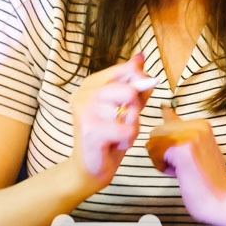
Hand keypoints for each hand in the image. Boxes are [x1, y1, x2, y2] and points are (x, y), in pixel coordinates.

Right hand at [68, 53, 155, 192]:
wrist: (91, 167)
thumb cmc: (110, 135)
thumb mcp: (126, 106)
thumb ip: (134, 83)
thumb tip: (141, 57)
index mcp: (92, 83)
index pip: (127, 69)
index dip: (140, 83)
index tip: (135, 99)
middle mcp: (85, 93)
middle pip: (131, 91)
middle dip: (136, 110)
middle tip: (123, 122)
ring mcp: (85, 110)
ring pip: (131, 113)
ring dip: (131, 128)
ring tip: (116, 135)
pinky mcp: (91, 129)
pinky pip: (127, 130)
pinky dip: (127, 140)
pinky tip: (114, 144)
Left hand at [147, 104, 225, 225]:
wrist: (221, 200)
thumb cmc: (208, 180)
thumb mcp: (198, 150)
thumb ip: (182, 134)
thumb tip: (165, 111)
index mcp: (201, 124)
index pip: (168, 122)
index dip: (169, 142)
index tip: (182, 153)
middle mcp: (196, 125)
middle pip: (157, 133)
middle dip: (164, 151)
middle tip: (185, 167)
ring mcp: (190, 135)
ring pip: (155, 142)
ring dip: (163, 160)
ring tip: (184, 170)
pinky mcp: (182, 148)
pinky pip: (156, 153)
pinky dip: (164, 167)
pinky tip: (181, 173)